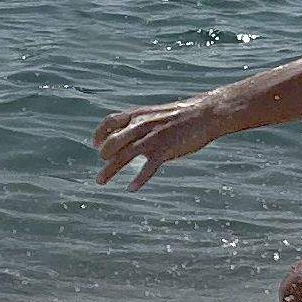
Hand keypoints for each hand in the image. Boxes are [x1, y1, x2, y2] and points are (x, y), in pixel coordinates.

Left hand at [93, 93, 227, 187]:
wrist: (205, 113)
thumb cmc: (182, 115)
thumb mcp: (157, 114)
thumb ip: (141, 124)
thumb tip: (129, 137)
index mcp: (139, 115)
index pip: (110, 122)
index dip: (100, 134)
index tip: (96, 145)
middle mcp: (141, 125)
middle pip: (112, 142)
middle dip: (104, 155)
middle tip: (102, 166)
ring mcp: (152, 138)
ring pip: (124, 156)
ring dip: (109, 170)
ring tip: (100, 181)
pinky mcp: (165, 150)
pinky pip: (147, 167)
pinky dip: (138, 179)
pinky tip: (131, 188)